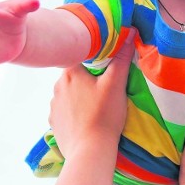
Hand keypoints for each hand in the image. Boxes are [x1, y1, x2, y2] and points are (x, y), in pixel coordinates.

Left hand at [48, 32, 134, 159]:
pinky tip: (86, 119)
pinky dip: (74, 112)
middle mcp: (57, 86)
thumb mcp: (116, 84)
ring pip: (68, 93)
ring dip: (79, 95)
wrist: (89, 150)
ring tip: (96, 105)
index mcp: (70, 73)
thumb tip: (130, 33)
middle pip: (73, 75)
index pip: (79, 56)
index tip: (104, 64)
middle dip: (86, 78)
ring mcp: (53, 106)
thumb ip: (122, 58)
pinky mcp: (54, 123)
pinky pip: (64, 111)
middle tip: (104, 87)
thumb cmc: (104, 115)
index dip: (92, 58)